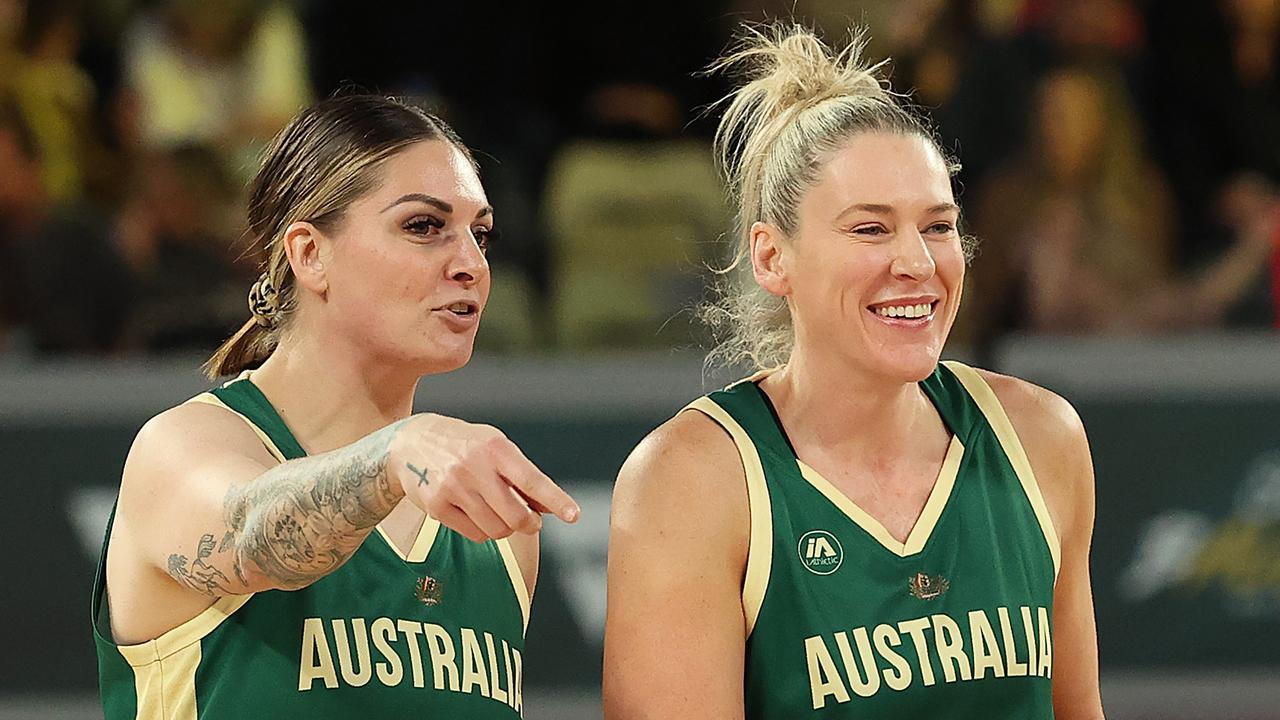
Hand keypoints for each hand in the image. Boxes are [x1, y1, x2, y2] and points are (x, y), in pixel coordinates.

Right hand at [389, 414, 578, 541]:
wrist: (412, 443)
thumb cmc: (464, 445)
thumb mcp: (496, 447)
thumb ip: (522, 475)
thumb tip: (548, 506)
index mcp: (495, 448)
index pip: (532, 480)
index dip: (555, 500)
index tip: (573, 515)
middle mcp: (474, 467)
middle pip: (516, 516)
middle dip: (530, 524)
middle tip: (531, 521)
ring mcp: (454, 488)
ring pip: (496, 529)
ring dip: (505, 528)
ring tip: (498, 512)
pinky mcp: (437, 507)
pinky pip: (474, 535)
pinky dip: (483, 531)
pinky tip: (476, 513)